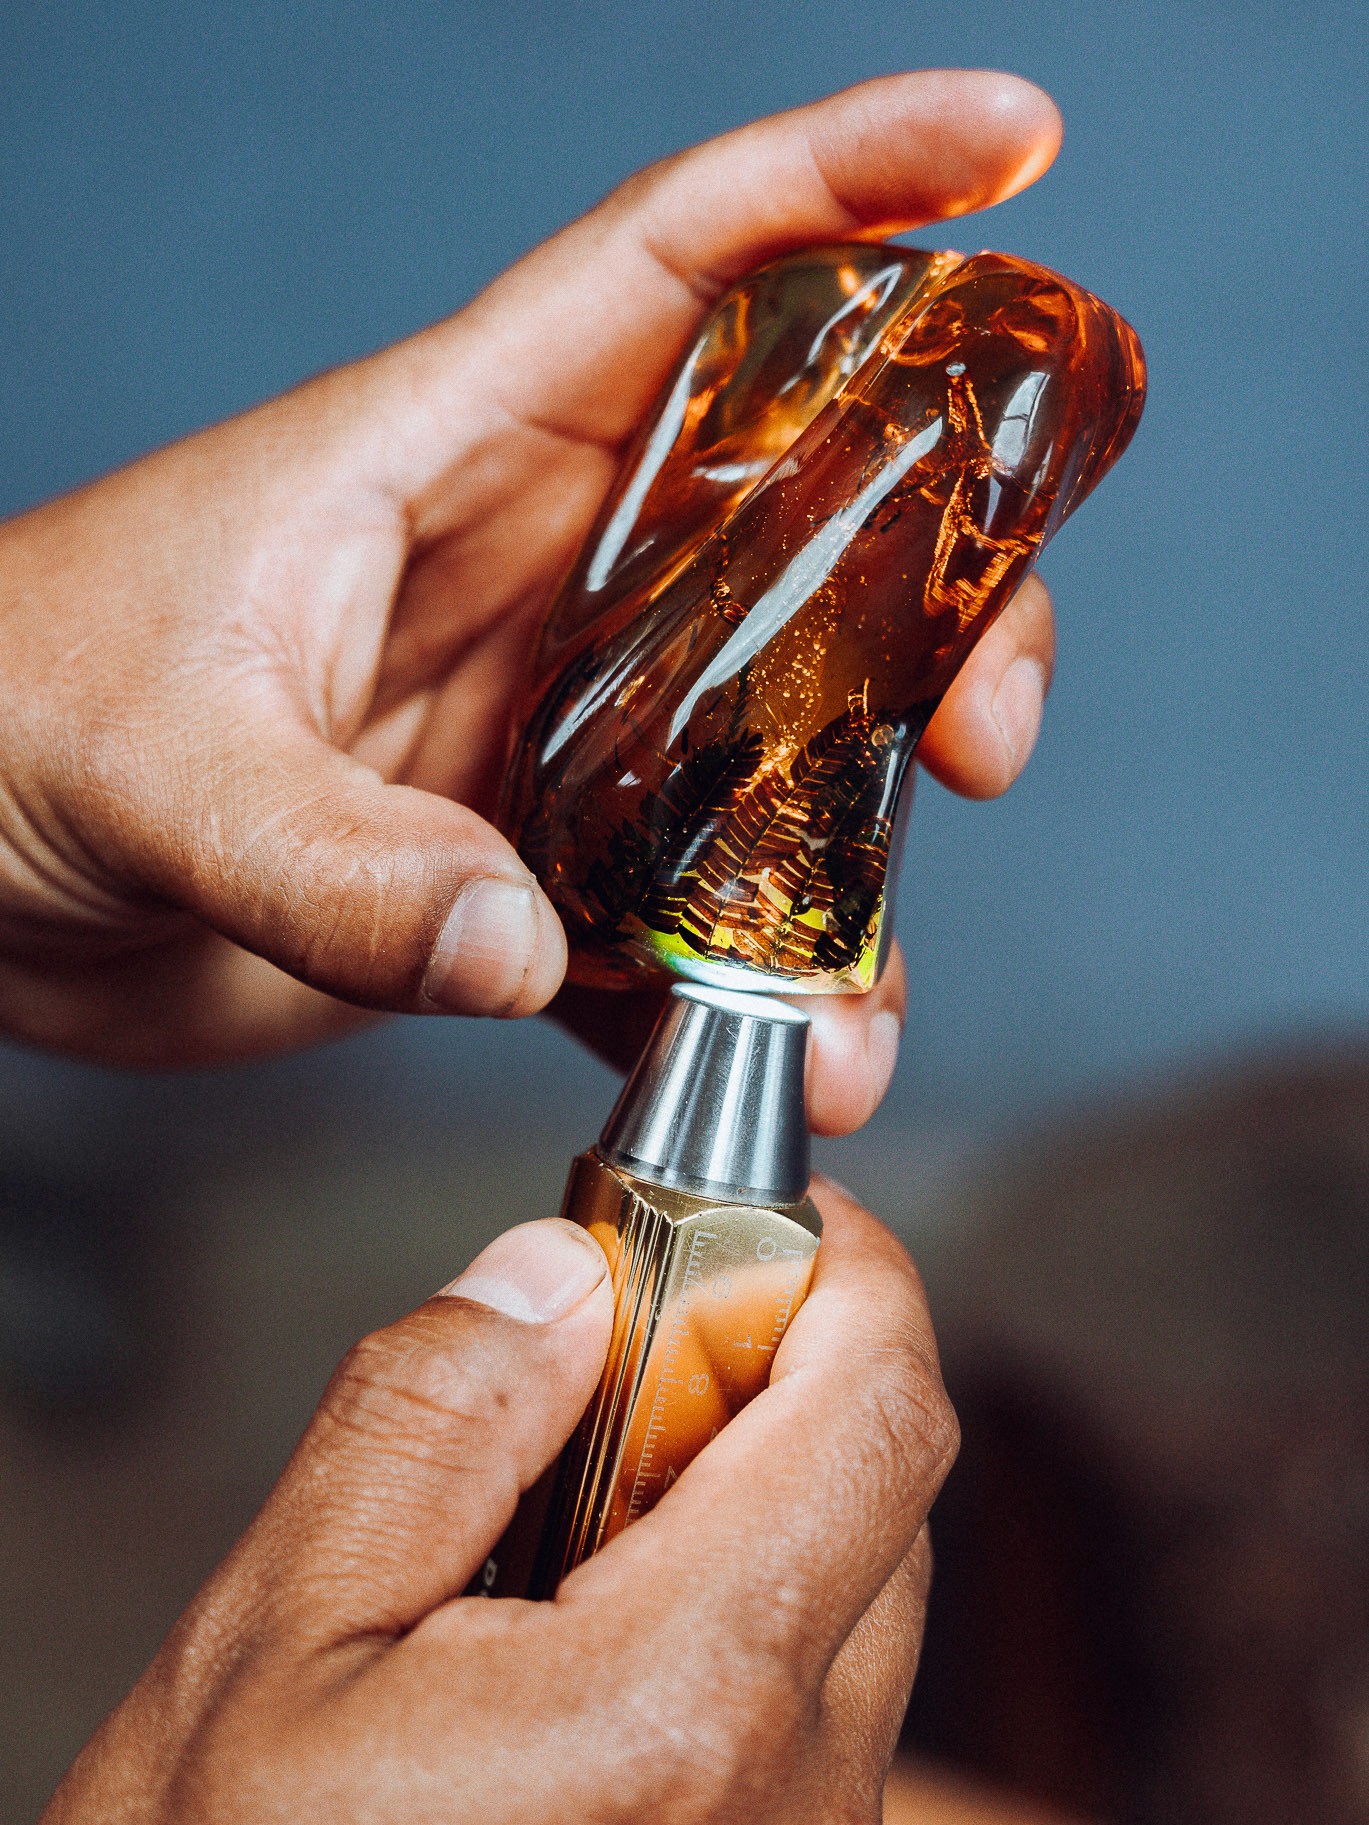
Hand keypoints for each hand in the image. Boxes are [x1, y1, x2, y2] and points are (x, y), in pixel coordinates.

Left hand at [0, 70, 1059, 1125]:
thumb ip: (338, 862)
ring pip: (766, 753)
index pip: (688, 262)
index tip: (1018, 149)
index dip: (858, 181)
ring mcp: (538, 728)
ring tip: (855, 1003)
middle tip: (984, 740)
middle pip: (808, 531)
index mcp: (458, 450)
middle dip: (941, 613)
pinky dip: (728, 994)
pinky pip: (667, 919)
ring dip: (847, 870)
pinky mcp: (510, 867)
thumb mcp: (156, 760)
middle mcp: (534, 574)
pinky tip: (764, 1064)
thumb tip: (525, 950)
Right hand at [43, 1183, 956, 1823]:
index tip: (788, 1216)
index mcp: (681, 1713)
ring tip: (576, 1496)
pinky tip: (585, 1623)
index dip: (856, 1280)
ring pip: (858, 1597)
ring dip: (758, 1491)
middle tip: (636, 1341)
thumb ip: (433, 1423)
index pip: (878, 1418)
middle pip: (884, 1495)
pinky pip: (816, 1703)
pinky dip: (741, 1604)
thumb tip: (553, 1273)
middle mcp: (786, 1804)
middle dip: (785, 1373)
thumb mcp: (273, 1645)